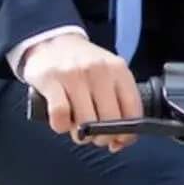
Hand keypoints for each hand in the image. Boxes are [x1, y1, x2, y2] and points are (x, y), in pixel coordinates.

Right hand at [22, 32, 142, 150]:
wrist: (50, 42)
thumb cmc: (82, 65)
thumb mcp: (107, 76)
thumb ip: (117, 105)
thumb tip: (119, 142)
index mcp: (118, 69)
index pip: (133, 110)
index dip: (128, 134)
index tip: (119, 141)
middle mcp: (99, 70)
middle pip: (111, 120)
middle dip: (103, 138)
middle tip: (94, 137)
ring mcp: (74, 74)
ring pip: (86, 121)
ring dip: (82, 135)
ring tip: (77, 131)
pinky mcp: (51, 80)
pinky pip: (60, 116)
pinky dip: (61, 127)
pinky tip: (62, 123)